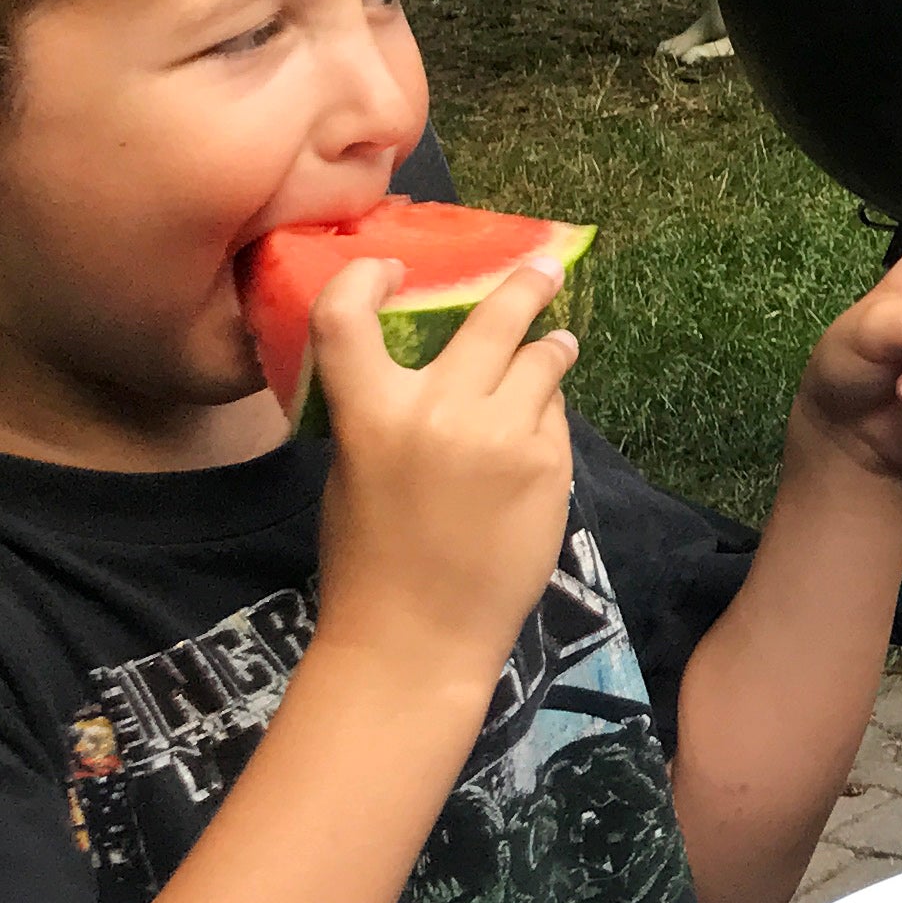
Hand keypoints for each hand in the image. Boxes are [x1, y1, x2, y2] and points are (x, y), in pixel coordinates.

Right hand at [311, 257, 578, 685]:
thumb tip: (432, 361)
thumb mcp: (355, 471)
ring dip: (549, 348)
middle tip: (545, 267)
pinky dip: (546, 415)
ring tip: (556, 346)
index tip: (389, 267)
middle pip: (491, 318)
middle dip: (525, 284)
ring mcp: (502, 435)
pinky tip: (536, 433)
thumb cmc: (370, 558)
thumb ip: (388, 409)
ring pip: (541, 358)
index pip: (345, 319)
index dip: (363, 279)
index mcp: (369, 415)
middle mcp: (439, 412)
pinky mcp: (547, 464)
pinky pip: (554, 414)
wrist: (417, 636)